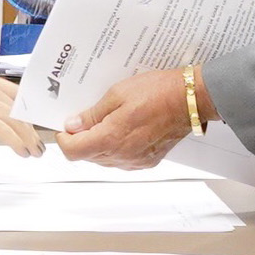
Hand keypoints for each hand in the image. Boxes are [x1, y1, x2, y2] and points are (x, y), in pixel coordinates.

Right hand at [0, 66, 40, 154]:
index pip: (17, 94)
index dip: (29, 110)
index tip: (34, 122)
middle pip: (20, 109)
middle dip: (31, 128)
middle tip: (37, 141)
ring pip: (17, 122)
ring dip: (28, 139)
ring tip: (33, 151)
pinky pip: (6, 132)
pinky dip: (17, 143)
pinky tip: (21, 151)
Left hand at [60, 67, 204, 168]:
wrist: (189, 99)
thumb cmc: (158, 92)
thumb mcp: (117, 94)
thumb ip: (92, 115)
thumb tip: (73, 125)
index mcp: (110, 138)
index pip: (73, 151)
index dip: (64, 139)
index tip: (66, 128)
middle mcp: (122, 155)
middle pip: (87, 156)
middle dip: (82, 139)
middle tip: (86, 119)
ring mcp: (136, 161)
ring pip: (104, 160)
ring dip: (99, 145)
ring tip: (108, 122)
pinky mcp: (147, 161)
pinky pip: (122, 160)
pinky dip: (117, 149)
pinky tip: (124, 131)